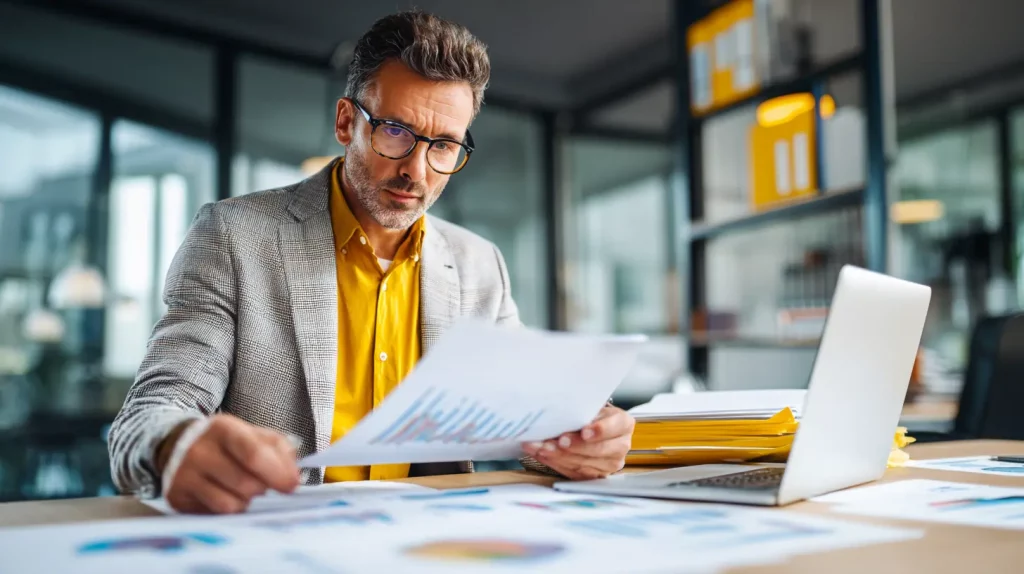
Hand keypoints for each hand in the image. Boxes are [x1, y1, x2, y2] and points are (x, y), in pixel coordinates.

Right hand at [159, 414, 300, 513]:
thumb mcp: (252, 434)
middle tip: (262, 484)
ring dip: (246, 502)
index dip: (277, 473)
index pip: (254, 454)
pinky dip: (228, 510)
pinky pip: (214, 515)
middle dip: (262, 489)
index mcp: (223, 429)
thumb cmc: (226, 442)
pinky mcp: (177, 498)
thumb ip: (279, 450)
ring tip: (243, 490)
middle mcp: (200, 452)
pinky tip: (226, 496)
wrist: (178, 444)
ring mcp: (185, 476)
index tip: (291, 485)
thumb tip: (293, 478)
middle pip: (245, 484)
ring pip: (230, 505)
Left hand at [522, 406, 634, 479]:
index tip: (584, 431)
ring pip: (583, 463)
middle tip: (558, 441)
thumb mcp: (591, 406)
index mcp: (623, 424)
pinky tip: (543, 454)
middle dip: (574, 446)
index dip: (599, 430)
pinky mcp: (594, 475)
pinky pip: (574, 473)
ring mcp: (609, 464)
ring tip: (542, 447)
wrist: (592, 427)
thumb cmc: (590, 414)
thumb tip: (561, 412)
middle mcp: (620, 446)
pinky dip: (555, 463)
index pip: (614, 427)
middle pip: (598, 449)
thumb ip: (581, 410)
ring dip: (559, 456)